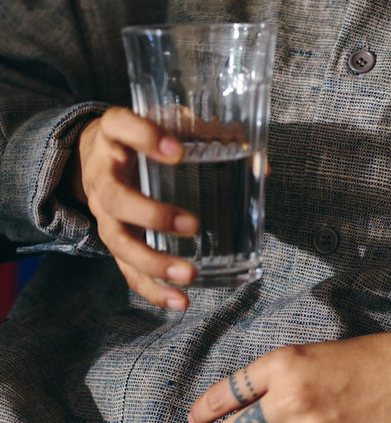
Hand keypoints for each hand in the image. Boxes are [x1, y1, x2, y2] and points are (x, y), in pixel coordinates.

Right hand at [69, 106, 197, 308]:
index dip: (144, 137)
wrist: (97, 153)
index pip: (118, 126)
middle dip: (152, 215)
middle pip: (115, 198)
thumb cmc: (145, 134)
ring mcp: (102, 211)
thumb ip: (208, 134)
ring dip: (153, 262)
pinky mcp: (113, 239)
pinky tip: (179, 301)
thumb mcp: (168, 120)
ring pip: (118, 241)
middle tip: (192, 225)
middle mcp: (101, 174)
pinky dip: (152, 289)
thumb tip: (261, 165)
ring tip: (188, 275)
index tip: (177, 150)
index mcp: (112, 133)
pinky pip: (126, 269)